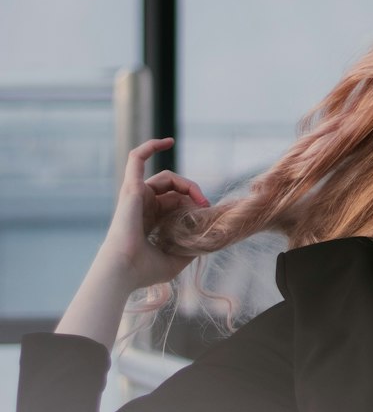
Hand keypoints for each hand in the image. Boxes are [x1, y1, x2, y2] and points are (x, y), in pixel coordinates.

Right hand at [98, 138, 211, 288]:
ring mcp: (135, 195)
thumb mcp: (175, 260)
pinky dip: (151, 146)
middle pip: (174, 188)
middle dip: (193, 193)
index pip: (176, 201)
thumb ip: (190, 249)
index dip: (193, 203)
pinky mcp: (132, 188)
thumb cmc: (145, 270)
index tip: (207, 213)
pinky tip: (169, 141)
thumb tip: (207, 240)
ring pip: (166, 177)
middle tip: (206, 207)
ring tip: (200, 199)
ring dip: (187, 184)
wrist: (125, 270)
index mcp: (150, 219)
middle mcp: (142, 205)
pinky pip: (137, 158)